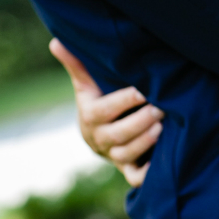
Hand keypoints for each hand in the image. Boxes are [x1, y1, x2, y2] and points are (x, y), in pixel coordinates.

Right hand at [50, 39, 162, 187]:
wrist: (102, 136)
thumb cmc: (99, 102)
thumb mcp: (88, 85)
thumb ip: (78, 66)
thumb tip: (56, 41)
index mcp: (91, 117)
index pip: (104, 110)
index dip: (124, 102)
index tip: (142, 90)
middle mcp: (100, 139)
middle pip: (117, 135)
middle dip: (139, 122)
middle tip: (161, 108)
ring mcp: (113, 157)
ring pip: (125, 155)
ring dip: (144, 143)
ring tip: (162, 127)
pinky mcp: (128, 170)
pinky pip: (135, 177)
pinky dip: (146, 174)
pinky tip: (161, 163)